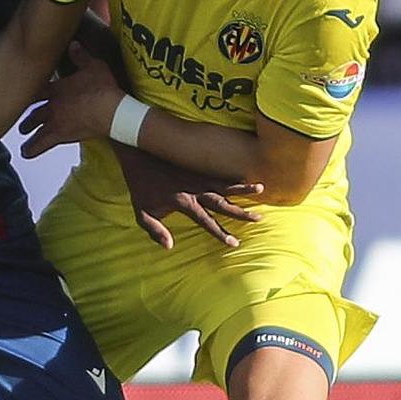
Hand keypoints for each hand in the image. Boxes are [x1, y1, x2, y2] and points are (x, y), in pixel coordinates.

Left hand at [17, 41, 121, 158]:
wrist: (111, 110)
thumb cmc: (104, 88)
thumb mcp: (94, 66)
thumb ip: (81, 56)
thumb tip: (74, 44)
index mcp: (57, 87)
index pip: (37, 89)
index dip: (31, 92)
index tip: (26, 94)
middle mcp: (52, 104)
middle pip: (34, 111)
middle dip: (28, 118)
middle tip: (24, 124)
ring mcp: (55, 121)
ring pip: (35, 128)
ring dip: (28, 132)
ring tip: (23, 140)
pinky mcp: (61, 135)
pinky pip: (42, 144)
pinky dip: (33, 149)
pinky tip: (26, 154)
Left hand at [114, 146, 263, 249]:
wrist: (138, 152)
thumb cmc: (140, 185)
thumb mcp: (141, 212)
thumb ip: (155, 230)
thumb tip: (169, 246)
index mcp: (183, 202)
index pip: (206, 221)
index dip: (221, 233)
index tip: (235, 243)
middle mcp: (194, 189)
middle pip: (222, 203)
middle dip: (241, 212)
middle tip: (259, 218)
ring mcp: (197, 175)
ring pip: (225, 184)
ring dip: (243, 187)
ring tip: (262, 187)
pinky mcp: (197, 165)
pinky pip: (218, 172)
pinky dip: (232, 175)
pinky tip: (246, 175)